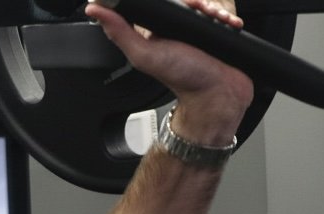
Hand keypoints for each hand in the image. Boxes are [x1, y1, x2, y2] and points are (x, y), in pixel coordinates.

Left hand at [86, 0, 253, 144]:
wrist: (218, 95)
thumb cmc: (182, 80)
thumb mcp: (144, 55)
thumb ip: (119, 33)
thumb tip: (94, 10)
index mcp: (154, 30)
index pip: (161, 0)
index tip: (186, 2)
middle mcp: (175, 28)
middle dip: (200, 0)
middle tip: (204, 11)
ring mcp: (197, 28)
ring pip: (208, 1)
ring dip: (218, 6)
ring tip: (219, 19)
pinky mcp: (216, 30)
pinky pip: (225, 10)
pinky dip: (229, 13)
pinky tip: (229, 23)